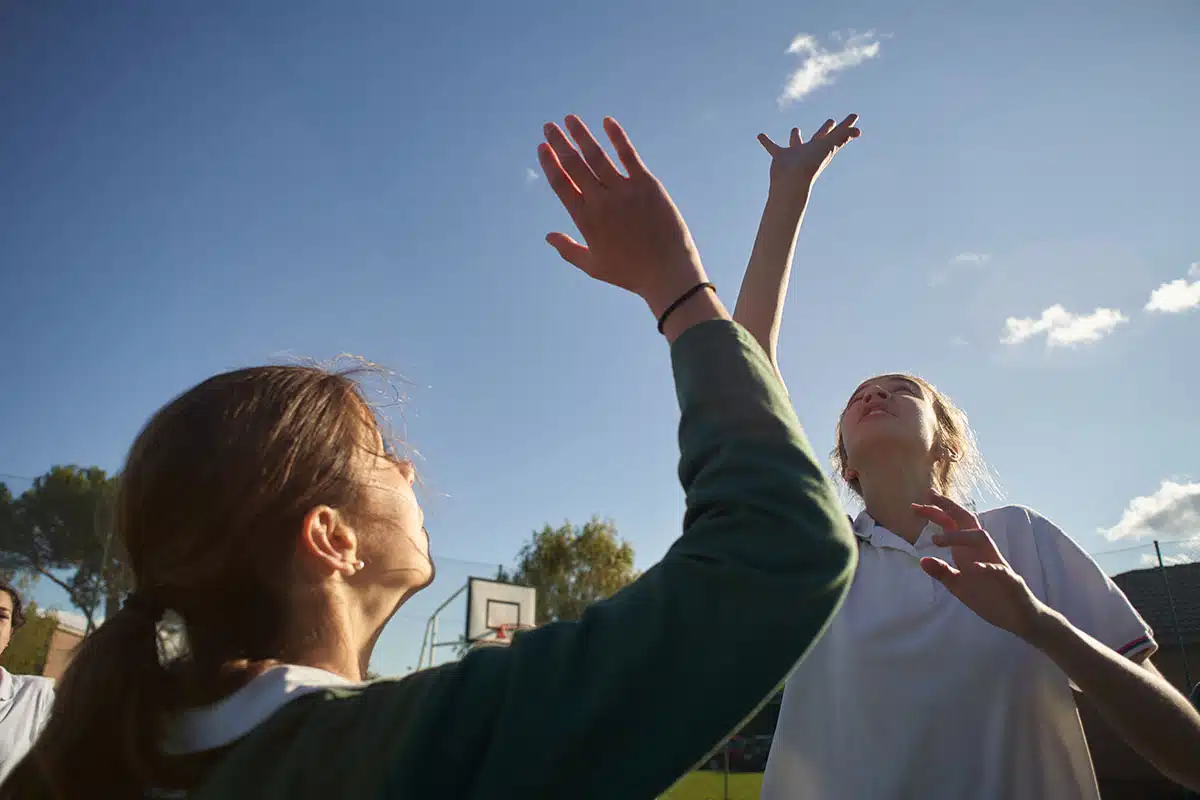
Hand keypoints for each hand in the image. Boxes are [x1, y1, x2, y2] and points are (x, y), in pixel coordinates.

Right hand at [539, 116, 706, 318]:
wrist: (667, 273)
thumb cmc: (630, 274)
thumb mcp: (593, 267)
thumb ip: (567, 250)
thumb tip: (547, 236)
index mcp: (585, 220)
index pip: (561, 184)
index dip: (549, 164)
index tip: (542, 148)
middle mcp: (601, 201)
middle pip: (574, 165)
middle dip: (559, 143)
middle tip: (549, 126)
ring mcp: (624, 191)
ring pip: (597, 156)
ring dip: (581, 135)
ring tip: (570, 119)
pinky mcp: (647, 185)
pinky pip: (629, 155)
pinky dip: (617, 137)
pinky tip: (607, 121)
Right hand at [757, 114, 860, 201]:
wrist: (791, 182)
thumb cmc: (810, 165)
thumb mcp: (827, 147)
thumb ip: (842, 137)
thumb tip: (858, 131)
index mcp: (823, 147)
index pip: (838, 134)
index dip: (847, 125)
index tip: (854, 116)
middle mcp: (811, 150)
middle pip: (821, 137)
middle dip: (826, 129)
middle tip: (831, 121)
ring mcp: (795, 154)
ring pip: (796, 143)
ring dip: (796, 137)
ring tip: (796, 129)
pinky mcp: (780, 157)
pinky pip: (772, 147)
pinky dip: (766, 142)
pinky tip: (760, 135)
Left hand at [912, 491, 1046, 641]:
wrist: (1018, 616)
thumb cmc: (989, 597)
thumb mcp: (959, 586)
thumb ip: (942, 573)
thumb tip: (922, 560)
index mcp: (968, 552)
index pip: (952, 525)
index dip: (936, 513)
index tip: (914, 506)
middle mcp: (982, 551)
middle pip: (967, 521)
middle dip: (949, 507)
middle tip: (928, 495)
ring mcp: (996, 563)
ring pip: (982, 538)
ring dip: (959, 535)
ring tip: (936, 540)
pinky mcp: (1008, 580)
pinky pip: (998, 570)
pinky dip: (986, 567)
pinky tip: (973, 569)